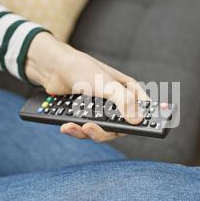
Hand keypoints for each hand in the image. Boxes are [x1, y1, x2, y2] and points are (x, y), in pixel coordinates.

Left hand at [26, 32, 147, 141]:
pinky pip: (86, 131)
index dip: (146, 122)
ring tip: (71, 126)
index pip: (144, 110)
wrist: (53, 68)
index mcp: (129, 91)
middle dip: (104, 131)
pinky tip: (66, 126)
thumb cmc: (83, 69)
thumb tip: (137, 121)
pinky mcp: (87, 117)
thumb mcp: (107, 84)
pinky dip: (76, 130)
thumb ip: (124, 101)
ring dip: (86, 132)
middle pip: (121, 127)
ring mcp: (102, 111)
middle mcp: (117, 102)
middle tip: (90, 128)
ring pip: (102, 131)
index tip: (144, 131)